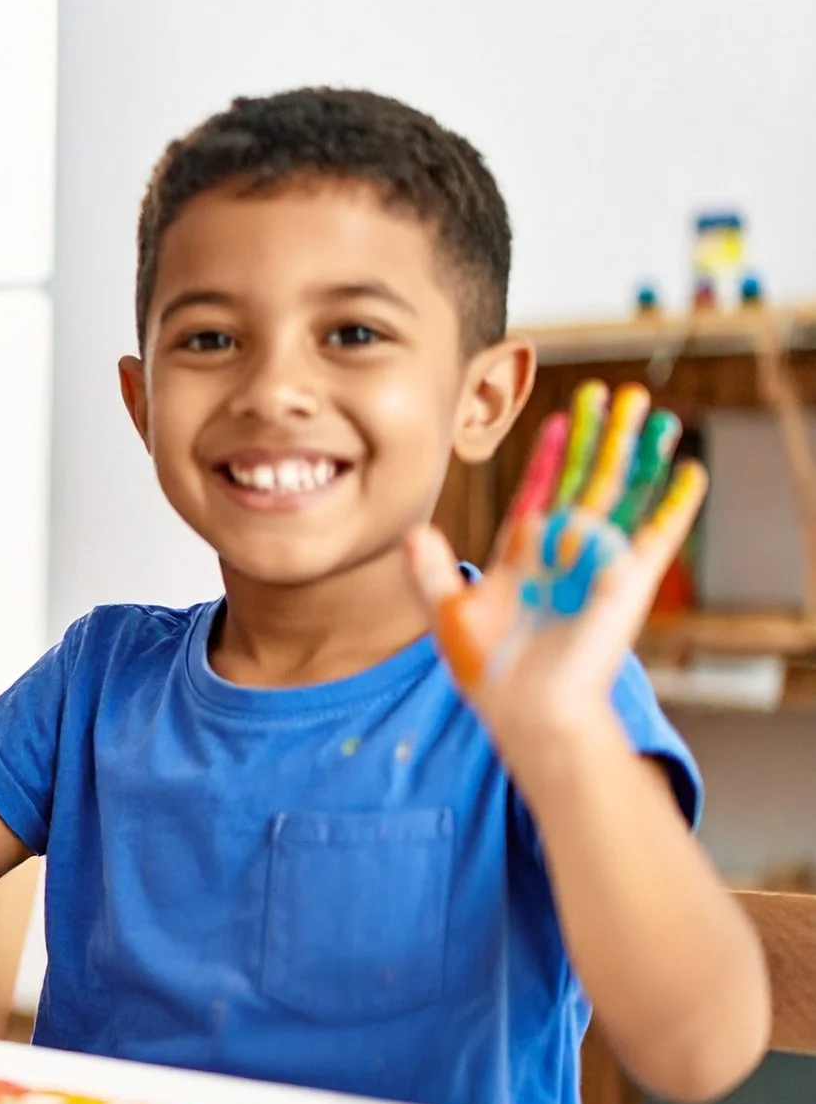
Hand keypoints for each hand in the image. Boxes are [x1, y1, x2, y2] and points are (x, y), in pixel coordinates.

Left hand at [411, 381, 705, 757]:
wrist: (525, 711)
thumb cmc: (488, 671)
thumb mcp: (448, 613)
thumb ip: (430, 570)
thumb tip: (413, 530)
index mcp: (524, 553)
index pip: (539, 489)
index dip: (548, 455)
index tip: (557, 417)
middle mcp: (564, 551)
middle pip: (585, 479)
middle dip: (599, 436)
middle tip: (612, 392)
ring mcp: (598, 562)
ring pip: (623, 495)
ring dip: (639, 454)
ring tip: (651, 412)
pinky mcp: (627, 582)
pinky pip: (656, 536)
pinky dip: (673, 504)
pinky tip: (689, 470)